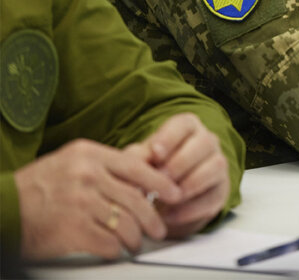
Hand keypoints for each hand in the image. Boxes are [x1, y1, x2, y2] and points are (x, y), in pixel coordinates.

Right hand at [14, 139, 181, 260]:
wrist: (3, 210)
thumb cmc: (36, 189)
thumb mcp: (70, 163)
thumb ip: (105, 165)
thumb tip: (144, 168)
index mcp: (88, 154)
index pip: (136, 167)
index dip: (160, 183)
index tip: (174, 193)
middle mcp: (87, 175)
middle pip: (135, 198)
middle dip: (152, 218)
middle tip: (158, 229)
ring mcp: (81, 202)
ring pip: (125, 223)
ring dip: (134, 238)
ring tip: (135, 243)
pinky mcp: (73, 230)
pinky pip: (108, 242)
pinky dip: (115, 249)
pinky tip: (114, 250)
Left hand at [131, 113, 230, 238]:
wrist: (165, 200)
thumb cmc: (152, 171)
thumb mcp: (141, 161)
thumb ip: (137, 158)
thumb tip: (134, 161)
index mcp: (187, 127)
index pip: (184, 124)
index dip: (170, 138)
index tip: (155, 153)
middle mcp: (208, 141)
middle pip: (204, 143)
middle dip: (181, 163)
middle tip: (161, 179)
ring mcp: (218, 165)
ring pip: (216, 166)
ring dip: (191, 183)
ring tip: (168, 198)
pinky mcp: (221, 191)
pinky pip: (214, 196)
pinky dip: (191, 208)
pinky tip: (170, 216)